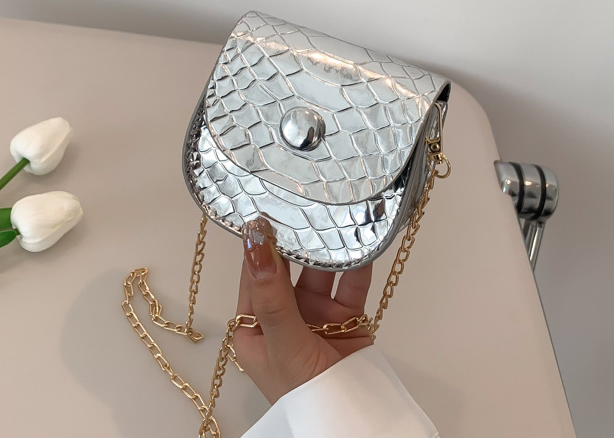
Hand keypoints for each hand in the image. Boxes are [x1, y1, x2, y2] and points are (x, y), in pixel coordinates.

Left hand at [233, 217, 373, 403]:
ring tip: (333, 213)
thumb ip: (271, 294)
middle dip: (296, 239)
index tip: (265, 205)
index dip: (259, 242)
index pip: (253, 274)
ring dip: (327, 247)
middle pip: (288, 268)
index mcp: (254, 324)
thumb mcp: (281, 342)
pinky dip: (357, 262)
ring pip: (321, 271)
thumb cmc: (302, 391)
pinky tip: (360, 237)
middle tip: (303, 199)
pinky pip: (351, 283)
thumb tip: (254, 243)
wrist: (351, 423)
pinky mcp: (347, 317)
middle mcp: (284, 315)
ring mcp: (317, 315)